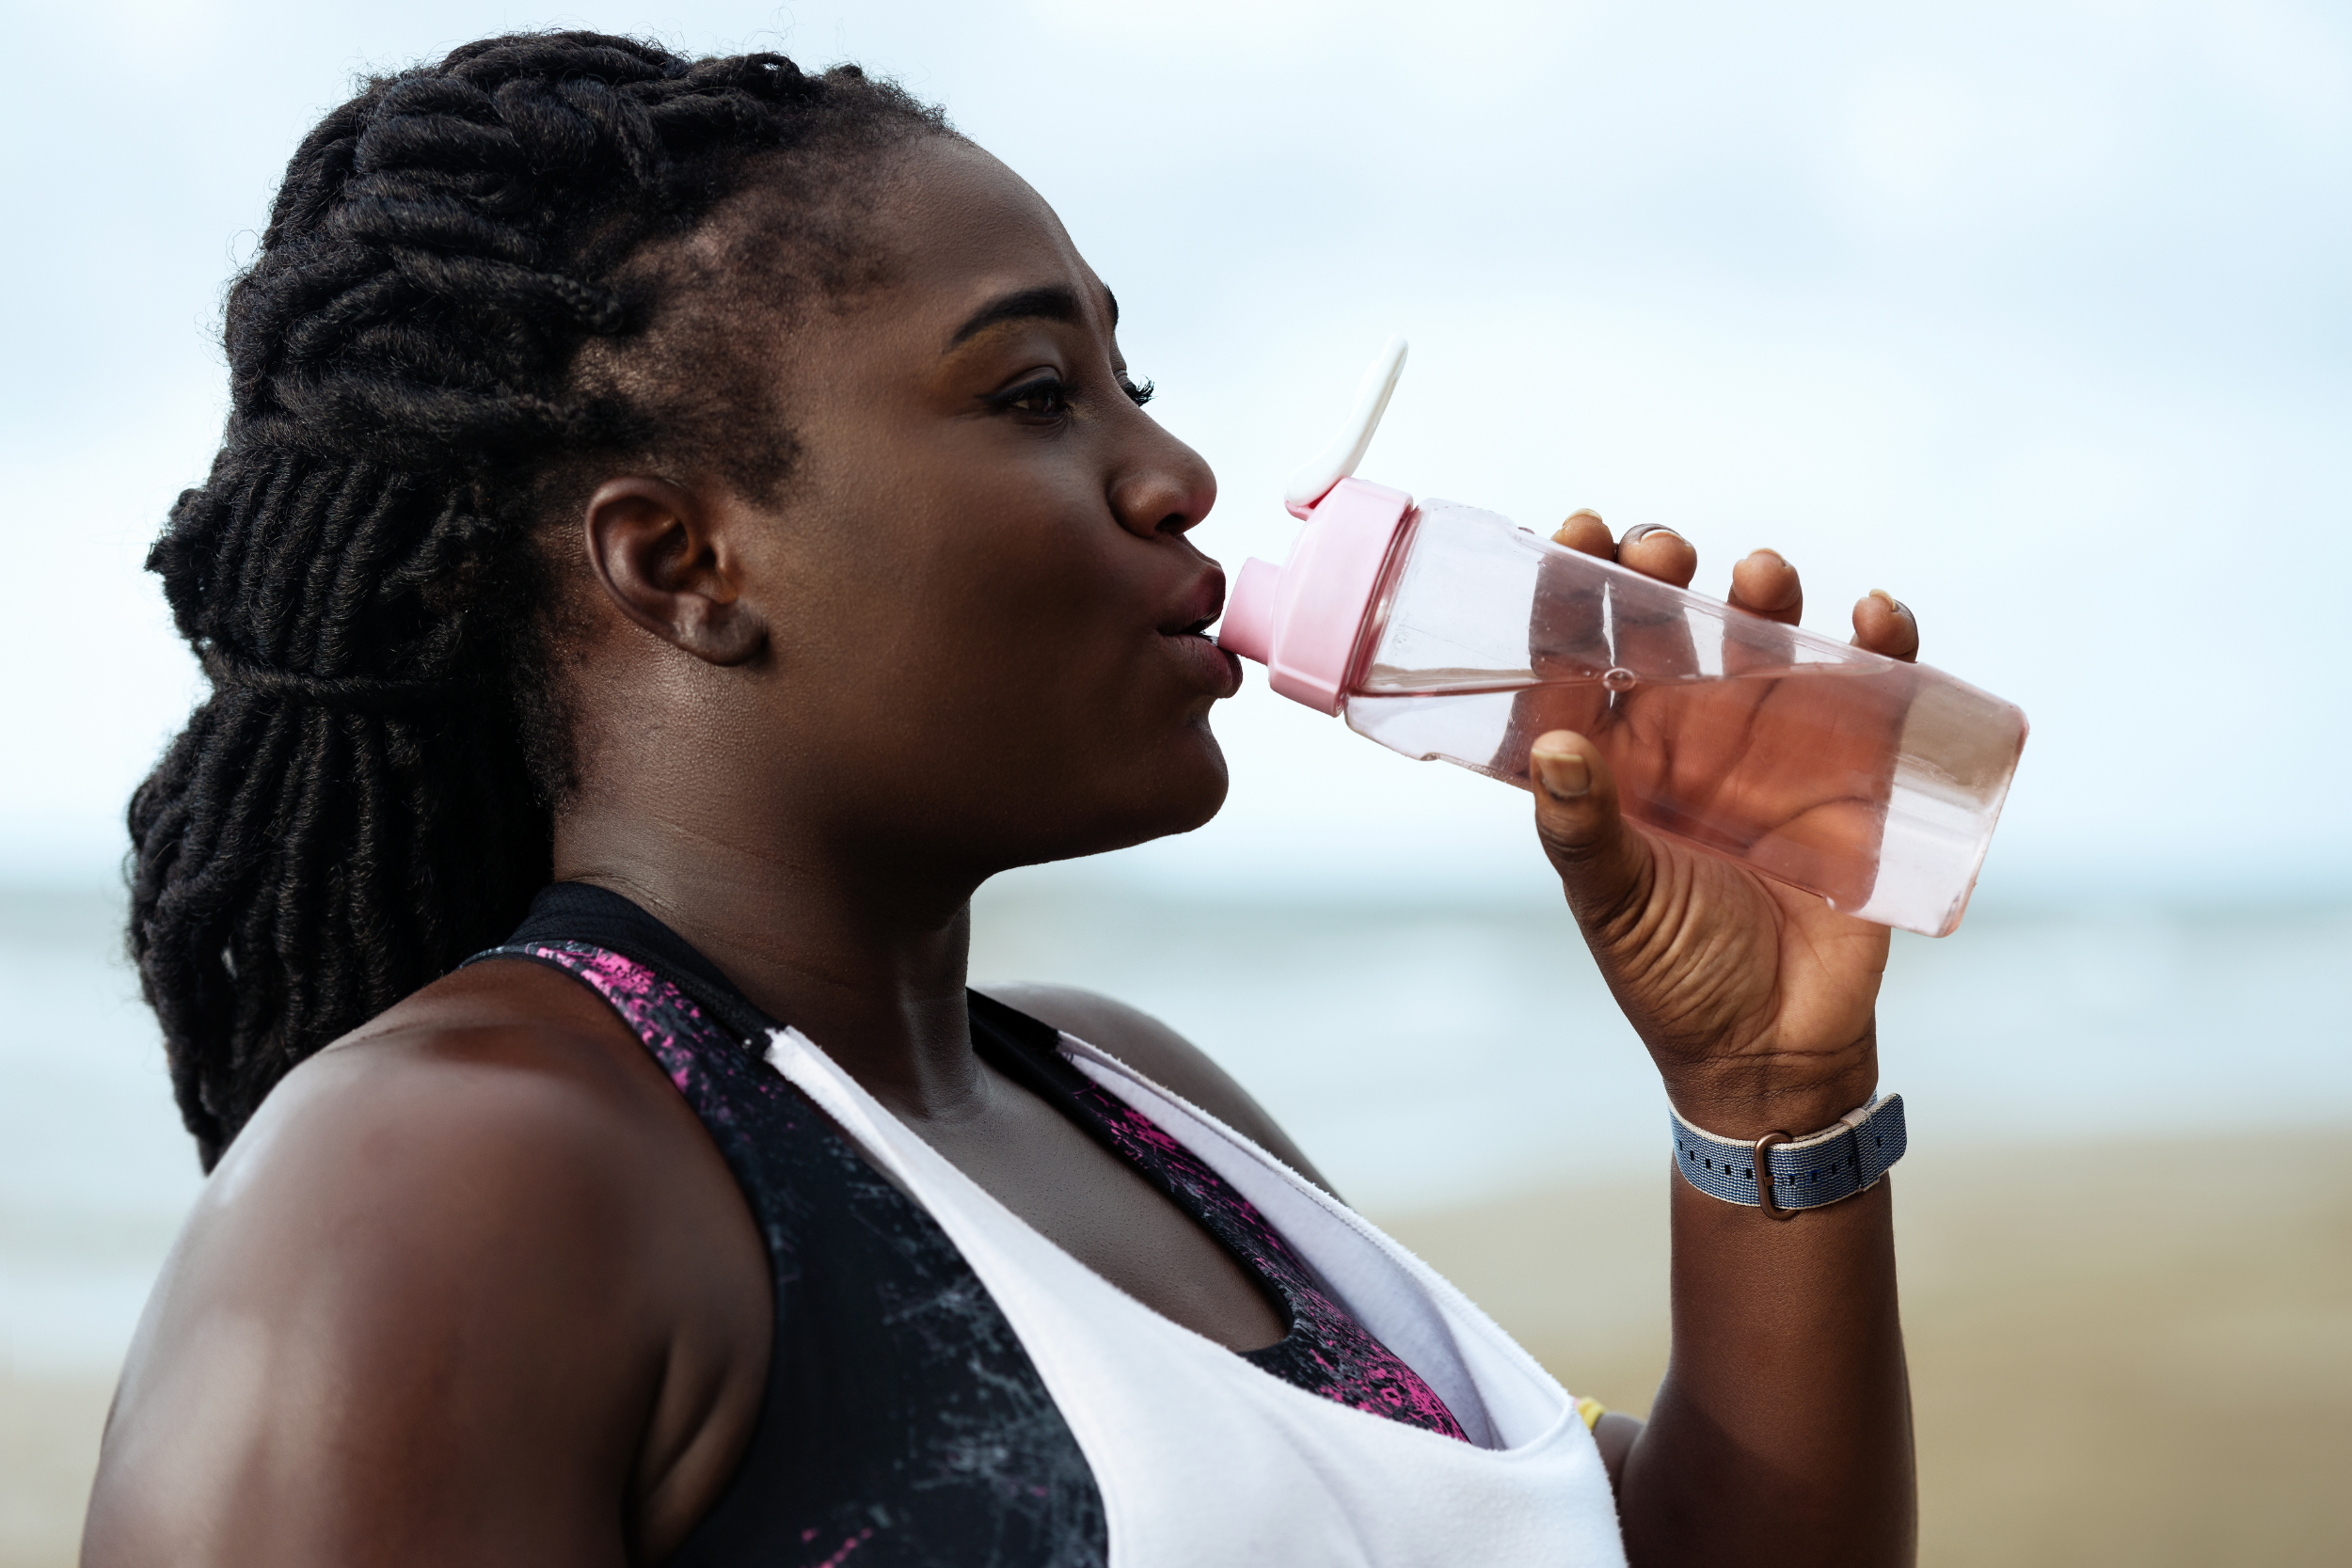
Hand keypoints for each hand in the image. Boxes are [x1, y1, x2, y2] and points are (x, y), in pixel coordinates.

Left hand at [1524, 513, 1920, 1137]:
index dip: (1573, 590)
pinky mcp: (1855, 772)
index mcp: (1616, 759)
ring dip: (1765, 596)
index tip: (1575, 531)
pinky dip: (1882, 642)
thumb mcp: (1616, 905)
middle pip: (1673, 627)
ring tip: (1760, 574)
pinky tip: (1875, 615)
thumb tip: (1553, 748)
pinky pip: (1874, 688)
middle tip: (1662, 551)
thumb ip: (1581, 831)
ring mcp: (1774, 748)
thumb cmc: (1675, 978)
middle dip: (1664, 576)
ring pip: (1767, 641)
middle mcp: (1688, 738)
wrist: (1775, 1054)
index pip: (1582, 654)